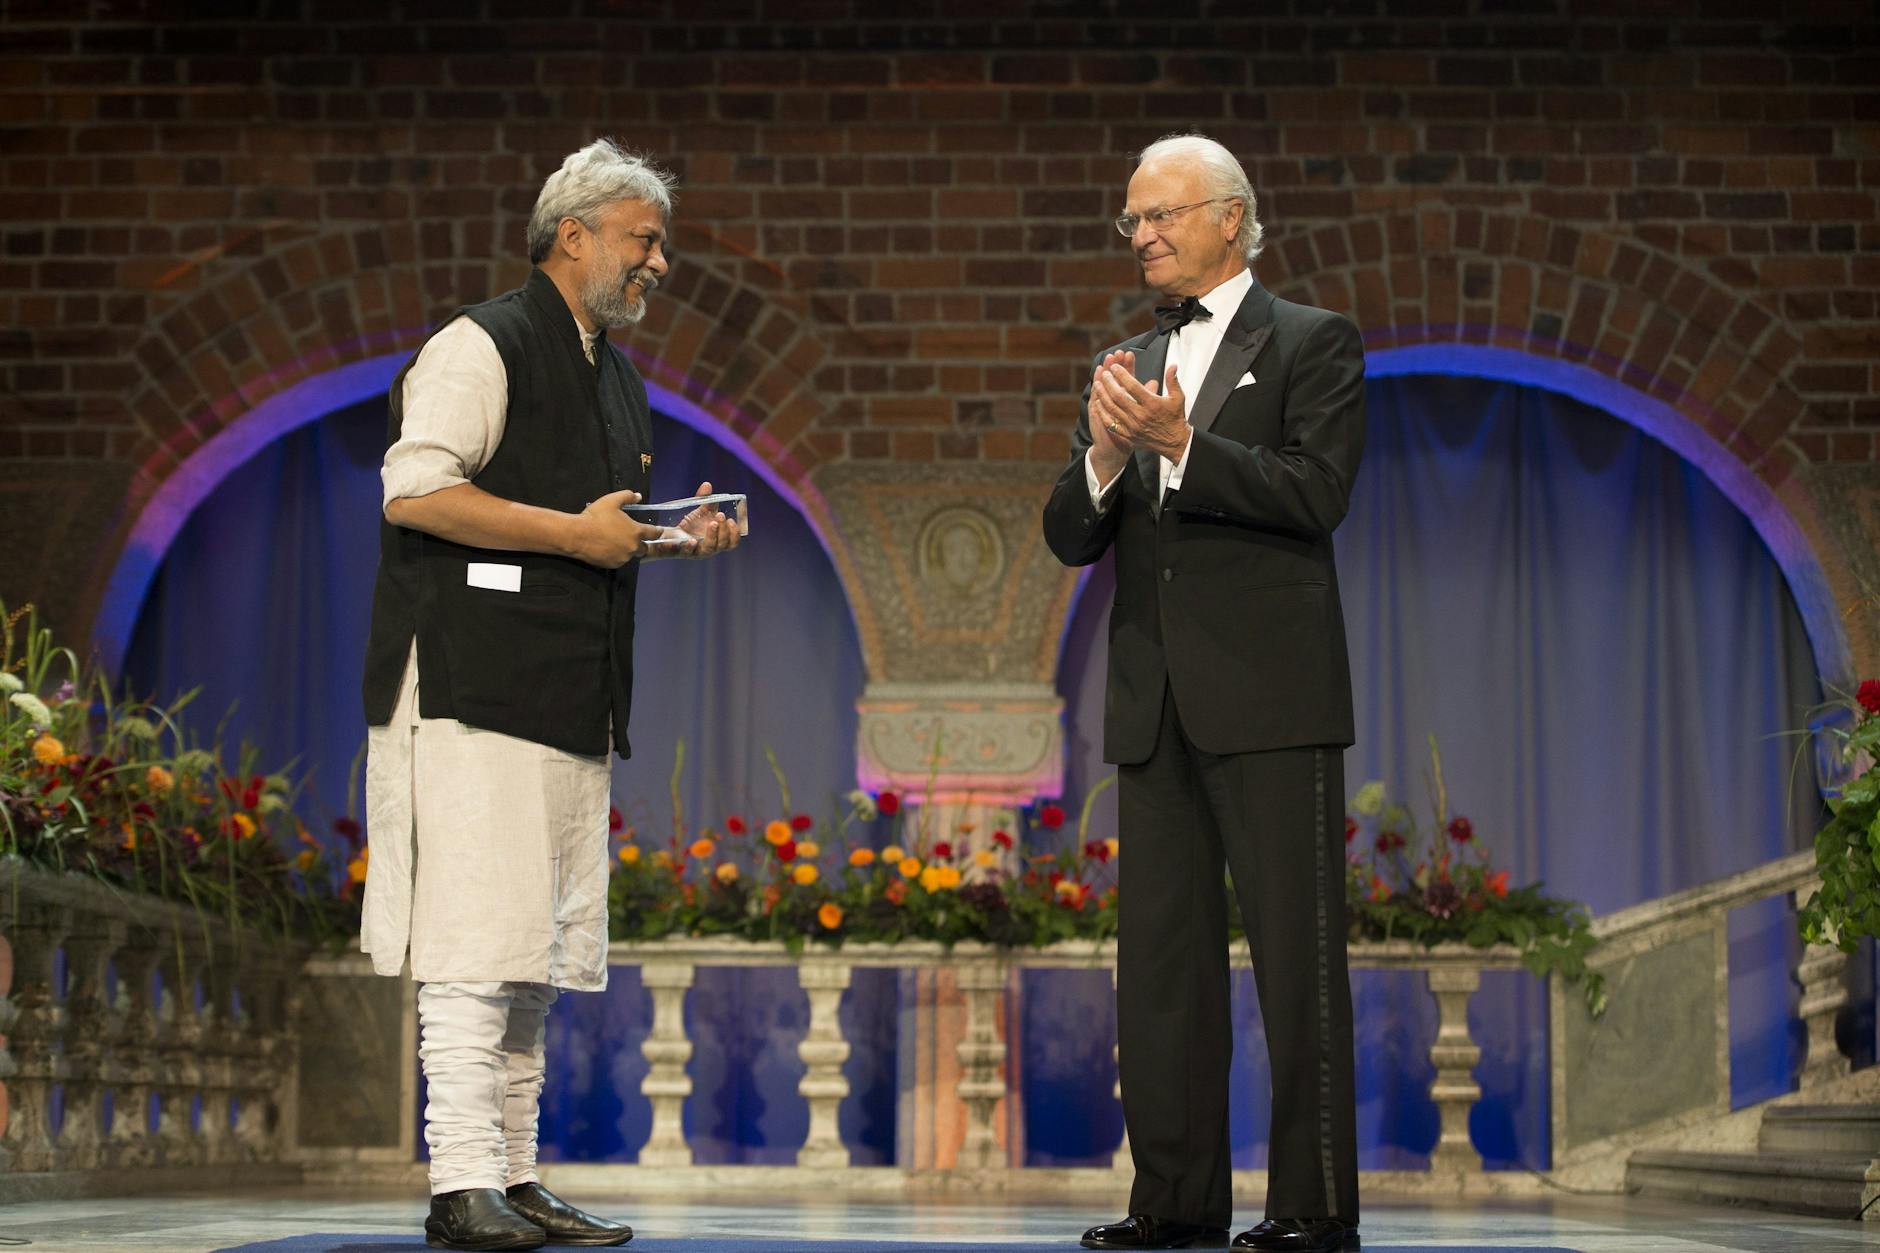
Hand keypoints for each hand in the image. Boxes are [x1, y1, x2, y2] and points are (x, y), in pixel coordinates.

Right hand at [566, 488, 664, 568]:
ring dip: (628, 550)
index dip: (657, 531)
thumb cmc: (596, 516)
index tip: (659, 531)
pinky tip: (609, 549)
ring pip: (630, 555)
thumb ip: (627, 497)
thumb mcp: (612, 500)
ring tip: (618, 542)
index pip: (653, 533)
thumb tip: (639, 496)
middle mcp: (633, 547)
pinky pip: (619, 560)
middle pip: (644, 548)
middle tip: (634, 537)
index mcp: (636, 532)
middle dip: (641, 543)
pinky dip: (617, 555)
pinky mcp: (613, 565)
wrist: (578, 534)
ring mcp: (623, 558)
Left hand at [666, 480, 741, 558]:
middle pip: (723, 544)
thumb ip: (706, 500)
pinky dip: (691, 546)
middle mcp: (712, 548)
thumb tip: (707, 484)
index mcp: (719, 540)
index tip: (732, 521)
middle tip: (721, 515)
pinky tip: (692, 540)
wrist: (672, 533)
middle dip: (724, 530)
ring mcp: (699, 552)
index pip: (732, 542)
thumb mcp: (701, 511)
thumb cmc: (692, 524)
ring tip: (712, 523)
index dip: (735, 534)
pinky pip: (689, 552)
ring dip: (713, 536)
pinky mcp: (685, 552)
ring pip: (709, 548)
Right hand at [1087, 350, 1134, 479]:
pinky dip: (1096, 391)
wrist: (1118, 448)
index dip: (1127, 365)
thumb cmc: (1134, 430)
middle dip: (1114, 365)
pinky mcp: (1096, 414)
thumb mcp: (1143, 410)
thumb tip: (1154, 381)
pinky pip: (1096, 400)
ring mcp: (1102, 405)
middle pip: (1112, 378)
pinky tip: (1097, 381)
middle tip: (1116, 353)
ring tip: (1106, 363)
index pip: (1125, 377)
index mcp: (1123, 396)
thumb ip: (1147, 394)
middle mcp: (1111, 398)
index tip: (1129, 354)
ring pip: (1102, 386)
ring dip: (1103, 374)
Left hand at [1096, 358, 1188, 461]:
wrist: (1175, 443)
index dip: (1122, 374)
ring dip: (1102, 395)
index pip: (1133, 386)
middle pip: (1118, 396)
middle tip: (1104, 374)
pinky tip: (1098, 403)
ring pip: (1112, 408)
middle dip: (1109, 383)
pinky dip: (1103, 413)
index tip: (1115, 367)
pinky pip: (1111, 423)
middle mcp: (1141, 415)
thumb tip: (1173, 366)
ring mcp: (1132, 426)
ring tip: (1097, 384)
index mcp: (1152, 404)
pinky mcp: (1128, 434)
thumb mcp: (1178, 397)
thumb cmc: (1176, 418)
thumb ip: (1173, 380)